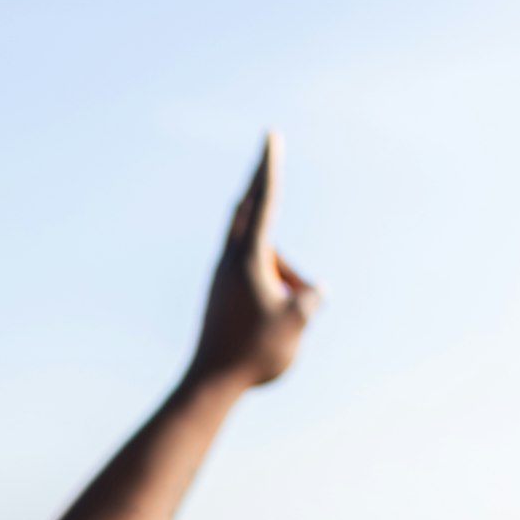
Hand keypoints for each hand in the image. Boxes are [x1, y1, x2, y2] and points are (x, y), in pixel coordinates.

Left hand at [184, 131, 320, 389]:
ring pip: (260, 257)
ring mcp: (220, 277)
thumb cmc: (253, 353)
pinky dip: (270, 283)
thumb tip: (311, 292)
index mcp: (247, 258)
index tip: (271, 136)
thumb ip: (311, 299)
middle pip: (250, 213)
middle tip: (268, 151)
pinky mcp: (219, 294)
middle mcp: (229, 261)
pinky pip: (251, 275)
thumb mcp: (296, 323)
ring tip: (278, 322)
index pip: (263, 202)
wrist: (208, 383)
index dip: (270, 167)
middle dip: (262, 187)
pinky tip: (272, 310)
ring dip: (280, 273)